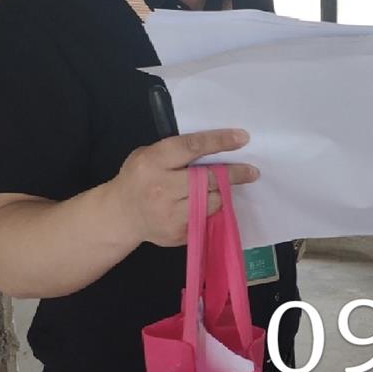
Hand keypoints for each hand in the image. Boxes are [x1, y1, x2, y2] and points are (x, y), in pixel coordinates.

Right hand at [108, 130, 258, 246]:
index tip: (242, 138)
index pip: (192, 148)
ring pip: (211, 201)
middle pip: (207, 179)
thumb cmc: (139, 178)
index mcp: (152, 162)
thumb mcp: (148, 155)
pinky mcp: (177, 233)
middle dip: (233, 175)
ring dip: (220, 194)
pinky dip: (209, 211)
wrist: (121, 215)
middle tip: (251, 171)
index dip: (219, 142)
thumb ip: (175, 151)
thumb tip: (216, 148)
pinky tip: (203, 206)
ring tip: (220, 189)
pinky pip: (205, 219)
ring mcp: (169, 214)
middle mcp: (161, 188)